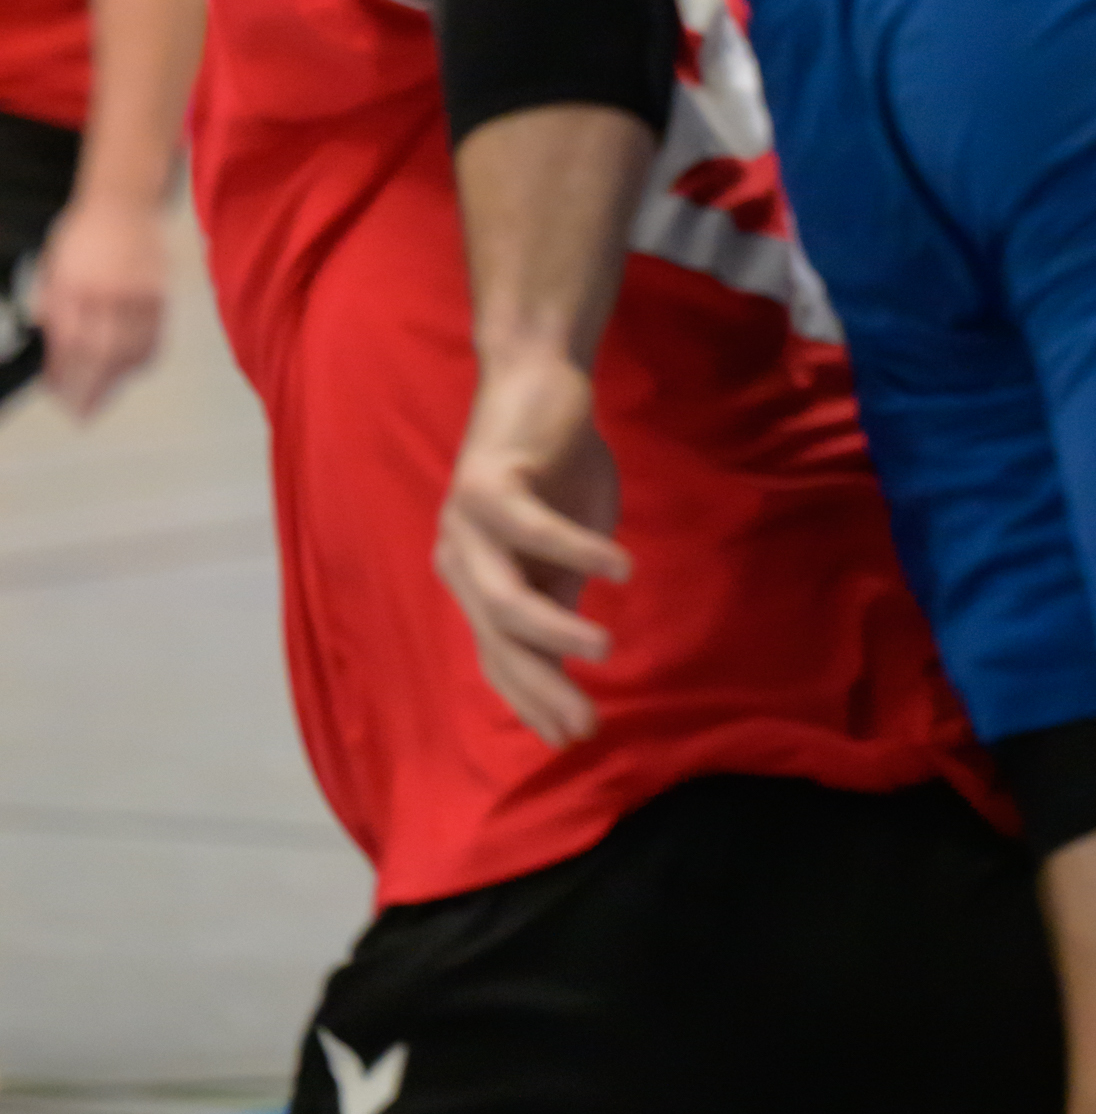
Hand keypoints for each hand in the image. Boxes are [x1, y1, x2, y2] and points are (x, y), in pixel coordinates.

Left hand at [35, 193, 169, 418]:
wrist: (123, 202)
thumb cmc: (83, 235)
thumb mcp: (53, 270)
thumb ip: (52, 311)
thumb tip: (53, 357)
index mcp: (76, 282)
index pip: (69, 340)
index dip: (62, 374)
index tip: (55, 394)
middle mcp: (109, 289)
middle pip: (103, 353)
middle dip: (90, 390)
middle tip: (80, 414)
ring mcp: (139, 292)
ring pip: (132, 351)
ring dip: (116, 382)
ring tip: (101, 400)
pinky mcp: (160, 293)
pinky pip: (154, 339)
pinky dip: (141, 362)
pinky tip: (127, 372)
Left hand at [434, 348, 630, 745]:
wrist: (539, 377)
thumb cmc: (557, 464)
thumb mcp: (566, 543)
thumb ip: (560, 593)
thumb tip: (571, 659)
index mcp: (477, 580)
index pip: (500, 658)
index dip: (534, 699)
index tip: (575, 736)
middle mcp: (460, 559)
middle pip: (497, 642)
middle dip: (541, 687)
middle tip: (587, 722)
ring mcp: (465, 523)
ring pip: (503, 599)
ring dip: (552, 631)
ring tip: (603, 650)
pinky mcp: (487, 483)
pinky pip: (532, 530)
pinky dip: (576, 551)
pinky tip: (618, 568)